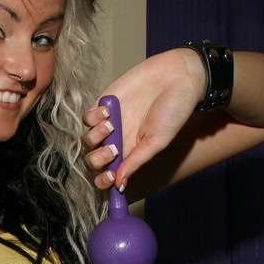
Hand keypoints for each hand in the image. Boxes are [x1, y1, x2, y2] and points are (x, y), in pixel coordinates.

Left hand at [80, 47, 207, 190]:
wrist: (175, 77)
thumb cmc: (173, 111)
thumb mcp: (157, 141)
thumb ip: (136, 161)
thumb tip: (119, 186)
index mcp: (131, 154)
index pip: (109, 174)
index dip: (103, 180)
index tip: (109, 178)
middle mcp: (117, 141)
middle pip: (93, 160)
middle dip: (98, 159)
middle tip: (113, 150)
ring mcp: (109, 123)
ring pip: (87, 140)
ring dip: (95, 137)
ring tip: (112, 125)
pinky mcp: (104, 105)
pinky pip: (87, 118)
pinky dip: (92, 118)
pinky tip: (107, 112)